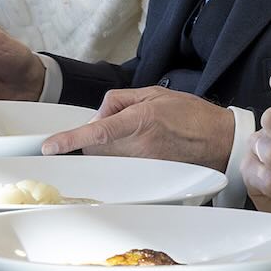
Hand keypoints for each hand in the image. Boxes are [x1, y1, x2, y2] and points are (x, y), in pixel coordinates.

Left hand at [40, 86, 235, 170]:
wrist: (220, 141)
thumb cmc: (190, 114)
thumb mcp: (153, 93)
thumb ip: (120, 100)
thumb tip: (99, 114)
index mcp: (140, 120)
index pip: (97, 131)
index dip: (70, 140)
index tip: (50, 147)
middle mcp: (139, 146)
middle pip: (96, 146)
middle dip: (91, 135)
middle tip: (110, 124)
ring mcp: (144, 164)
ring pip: (107, 157)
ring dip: (107, 146)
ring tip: (134, 134)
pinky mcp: (150, 177)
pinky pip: (122, 167)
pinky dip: (121, 156)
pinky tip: (140, 147)